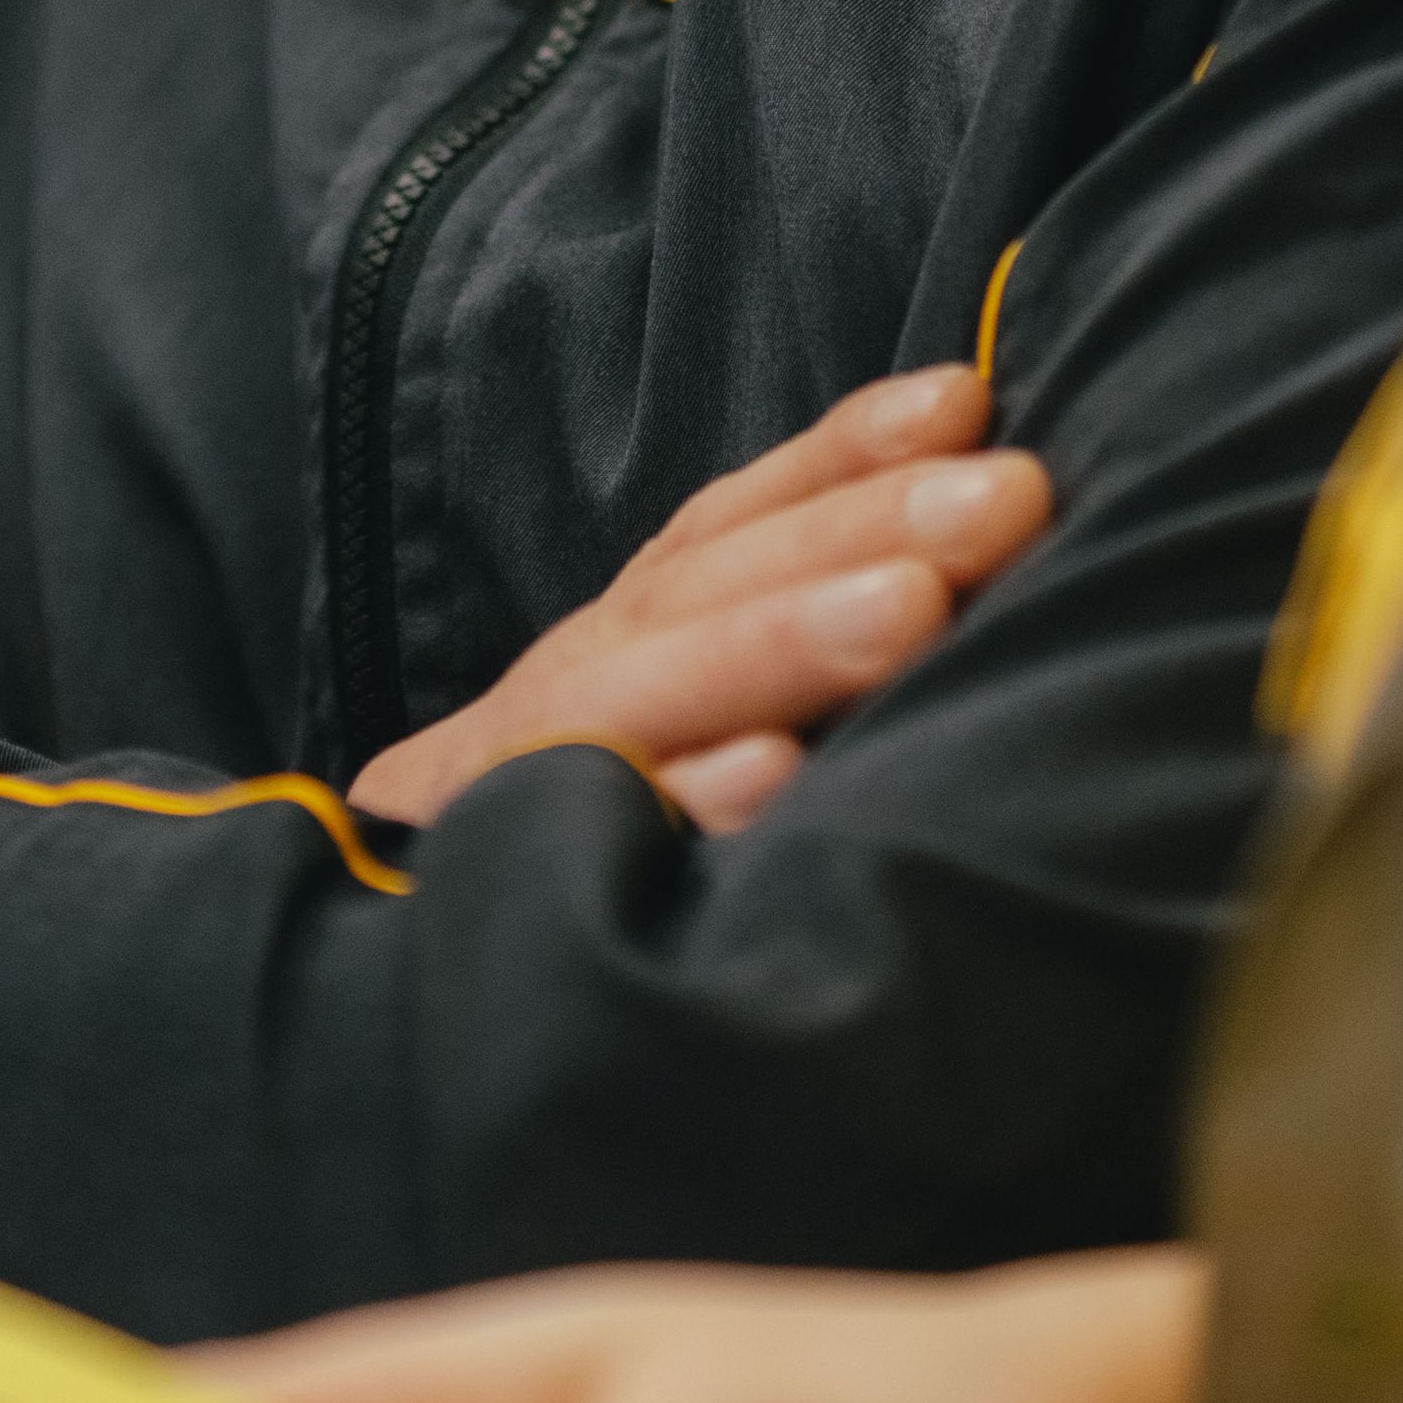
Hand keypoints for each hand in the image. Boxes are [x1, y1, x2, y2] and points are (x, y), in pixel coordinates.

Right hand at [344, 369, 1055, 835]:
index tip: (966, 403)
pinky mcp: (495, 891)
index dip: (842, 456)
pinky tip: (772, 778)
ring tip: (912, 609)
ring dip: (782, 647)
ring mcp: (525, 786)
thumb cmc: (588, 841)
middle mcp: (569, 688)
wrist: (396, 999)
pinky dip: (679, 805)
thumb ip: (776, 632)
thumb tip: (952, 527)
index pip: (731, 525)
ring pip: (649, 695)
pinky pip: (589, 846)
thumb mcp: (670, 714)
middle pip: (709, 594)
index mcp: (623, 640)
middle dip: (859, 534)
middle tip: (1006, 499)